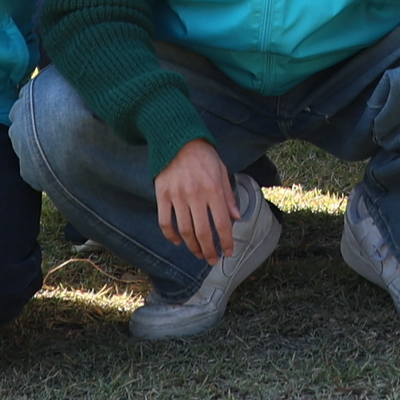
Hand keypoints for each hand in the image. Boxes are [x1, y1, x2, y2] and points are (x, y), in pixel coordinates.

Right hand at [156, 139, 243, 264]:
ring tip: (198, 254)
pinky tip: (178, 242)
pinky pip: (165, 221)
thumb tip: (236, 218)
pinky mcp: (162, 195)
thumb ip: (229, 196)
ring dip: (192, 246)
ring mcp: (177, 195)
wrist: (177, 138)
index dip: (227, 241)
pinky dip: (171, 235)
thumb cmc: (203, 156)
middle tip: (212, 260)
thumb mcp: (222, 171)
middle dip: (209, 250)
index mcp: (213, 189)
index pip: (222, 223)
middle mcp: (196, 194)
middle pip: (203, 232)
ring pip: (185, 230)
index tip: (229, 252)